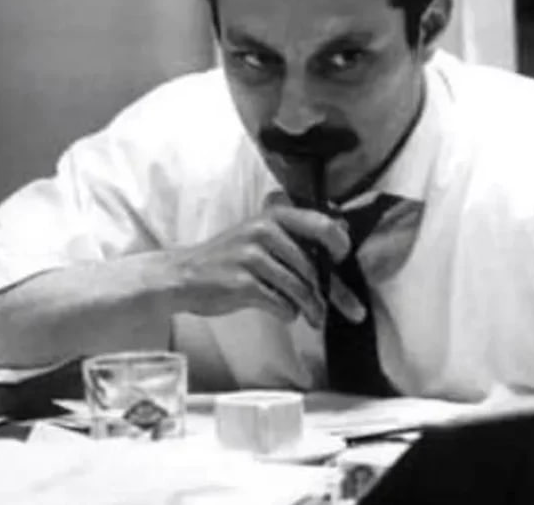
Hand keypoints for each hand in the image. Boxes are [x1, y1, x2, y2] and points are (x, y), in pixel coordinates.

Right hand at [162, 204, 350, 326]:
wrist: (183, 275)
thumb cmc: (231, 257)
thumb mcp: (262, 234)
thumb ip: (297, 235)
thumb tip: (342, 232)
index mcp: (274, 215)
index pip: (323, 226)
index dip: (341, 246)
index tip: (342, 263)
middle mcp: (264, 230)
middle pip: (312, 266)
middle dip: (332, 292)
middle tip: (350, 308)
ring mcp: (252, 256)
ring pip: (299, 288)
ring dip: (311, 308)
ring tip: (314, 317)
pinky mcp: (242, 283)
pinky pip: (281, 303)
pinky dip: (288, 313)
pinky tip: (286, 313)